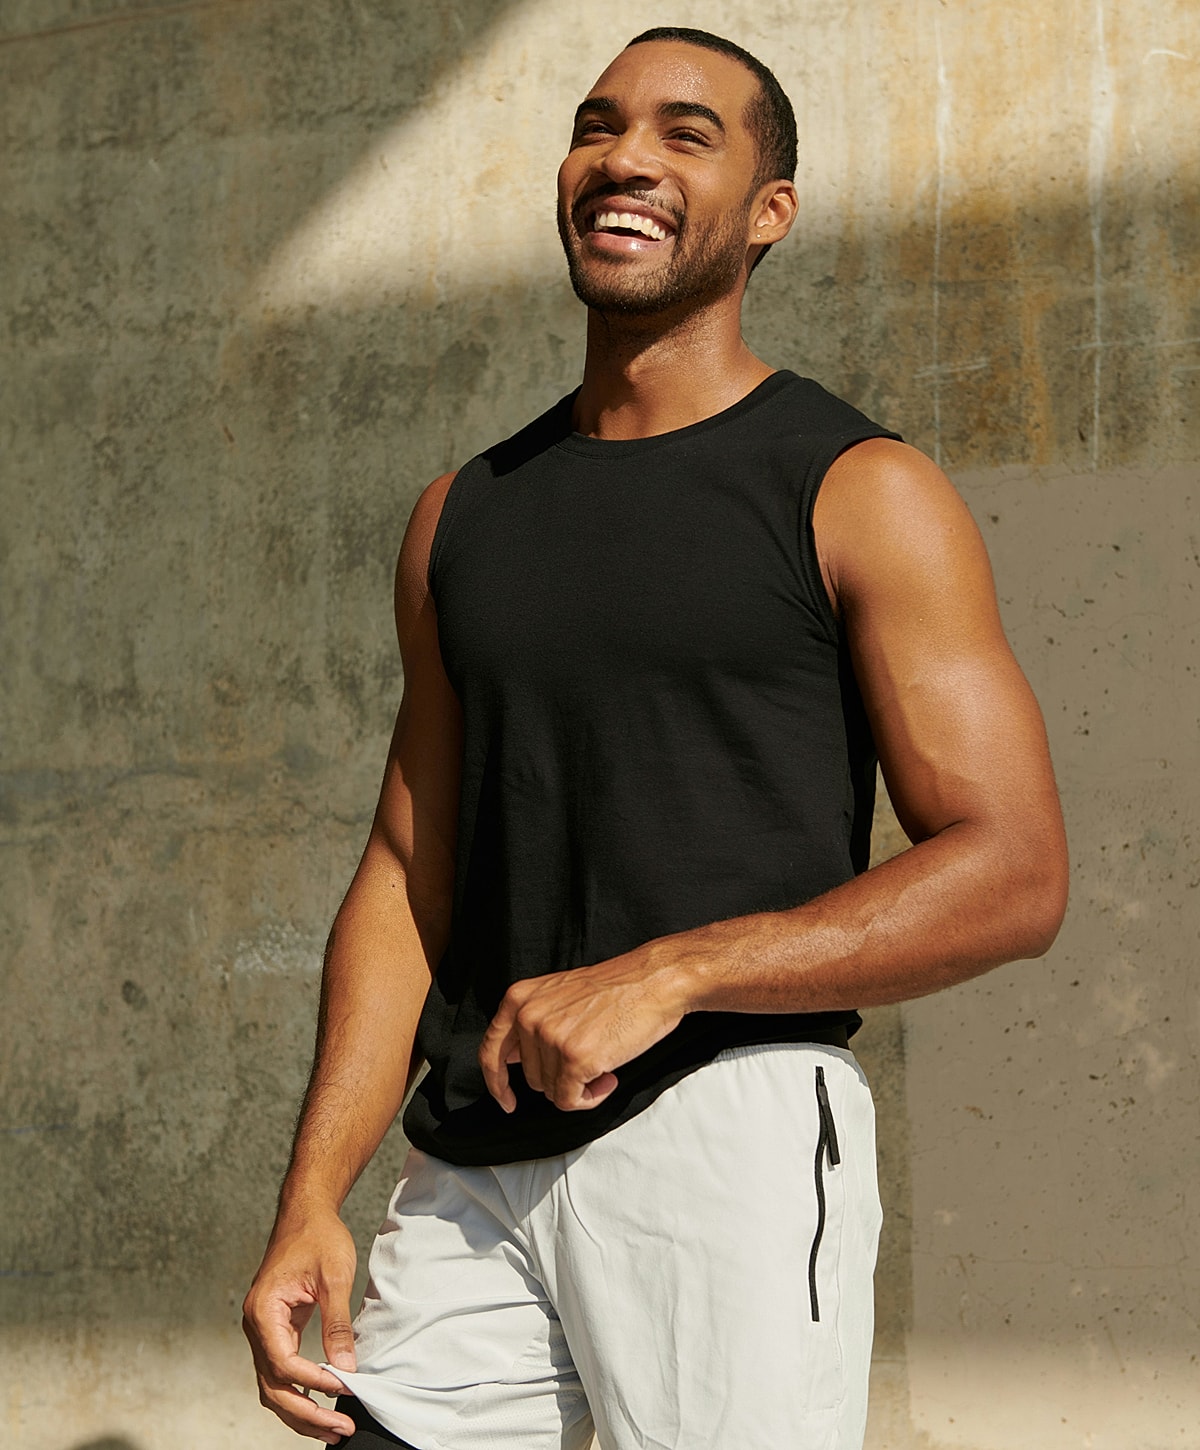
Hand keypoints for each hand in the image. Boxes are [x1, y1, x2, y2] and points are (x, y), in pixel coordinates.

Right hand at [242, 1209, 359, 1442]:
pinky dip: (299, 1392)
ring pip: (273, 1386)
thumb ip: (337, 1324)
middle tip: (340, 1429)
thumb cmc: (318, 1237)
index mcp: (264, 1311)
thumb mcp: (334, 1276)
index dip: (312, 1381)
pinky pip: (281, 1371)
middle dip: (305, 1413)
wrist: (306, 1213)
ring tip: (333, 1429)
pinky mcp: (275, 1331)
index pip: (282, 1362)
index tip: (343, 1388)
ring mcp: (262, 1331)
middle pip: (272, 1386)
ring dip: (301, 1410)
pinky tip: (322, 1403)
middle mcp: (256, 1326)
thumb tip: (346, 1368)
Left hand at [479, 948, 687, 1112]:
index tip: (506, 1100)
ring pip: (551, 1091)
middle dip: (560, 1077)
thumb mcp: (558, 994)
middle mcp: (529, 1017)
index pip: (491, 1050)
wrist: (653, 981)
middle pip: (531, 1077)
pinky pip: (570, 1101)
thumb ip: (532, 1021)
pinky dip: (590, 1098)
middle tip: (590, 1058)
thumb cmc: (615, 989)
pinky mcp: (574, 1058)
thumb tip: (513, 1060)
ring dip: (579, 1086)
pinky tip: (608, 1078)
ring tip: (603, 1061)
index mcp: (519, 999)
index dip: (496, 1081)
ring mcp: (551, 1037)